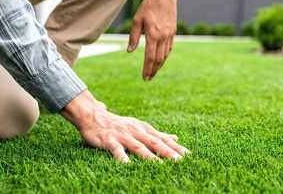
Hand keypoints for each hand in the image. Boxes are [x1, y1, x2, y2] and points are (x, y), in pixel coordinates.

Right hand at [60, 90, 189, 162]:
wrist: (93, 115)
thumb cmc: (118, 124)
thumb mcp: (139, 127)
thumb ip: (156, 134)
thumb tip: (175, 138)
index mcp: (144, 129)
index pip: (163, 139)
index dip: (175, 147)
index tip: (188, 156)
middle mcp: (136, 131)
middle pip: (154, 143)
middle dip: (168, 152)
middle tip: (180, 162)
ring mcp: (123, 135)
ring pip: (138, 147)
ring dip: (150, 157)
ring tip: (160, 166)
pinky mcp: (109, 140)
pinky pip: (116, 150)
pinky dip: (122, 157)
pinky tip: (128, 165)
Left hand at [127, 0, 181, 80]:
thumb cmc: (148, 6)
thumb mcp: (137, 20)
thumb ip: (133, 37)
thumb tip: (129, 51)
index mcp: (153, 35)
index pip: (150, 57)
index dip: (147, 68)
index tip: (144, 77)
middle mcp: (162, 37)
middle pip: (158, 59)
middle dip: (153, 70)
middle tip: (148, 78)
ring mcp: (169, 35)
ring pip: (165, 55)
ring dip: (159, 65)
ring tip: (154, 72)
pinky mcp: (172, 32)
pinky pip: (169, 48)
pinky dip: (165, 56)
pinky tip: (161, 60)